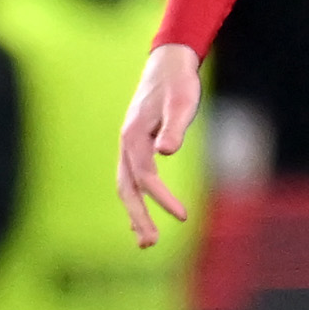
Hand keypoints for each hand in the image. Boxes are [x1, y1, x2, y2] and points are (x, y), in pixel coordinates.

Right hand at [118, 42, 203, 245]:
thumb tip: (166, 151)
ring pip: (126, 187)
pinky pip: (130, 181)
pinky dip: (135, 201)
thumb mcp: (183, 102)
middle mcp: (125, 146)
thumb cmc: (179, 83)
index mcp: (133, 138)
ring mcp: (127, 148)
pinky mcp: (135, 148)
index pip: (146, 177)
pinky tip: (141, 219)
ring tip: (146, 242)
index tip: (182, 216)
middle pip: (126, 189)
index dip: (161, 198)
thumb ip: (175, 126)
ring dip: (134, 214)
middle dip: (137, 217)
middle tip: (151, 244)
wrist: (168, 65)